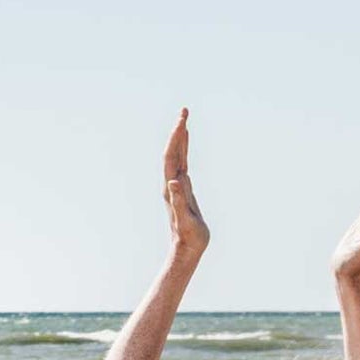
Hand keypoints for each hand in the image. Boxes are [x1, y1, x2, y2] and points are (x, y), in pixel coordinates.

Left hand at [162, 108, 209, 262]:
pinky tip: (186, 143)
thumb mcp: (185, 219)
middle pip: (173, 152)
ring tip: (184, 119)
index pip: (172, 157)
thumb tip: (172, 182)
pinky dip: (184, 150)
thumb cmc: (188, 237)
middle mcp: (171, 184)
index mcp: (172, 188)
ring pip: (177, 156)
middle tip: (184, 110)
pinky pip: (182, 164)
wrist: (186, 249)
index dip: (176, 138)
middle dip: (178, 130)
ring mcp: (176, 186)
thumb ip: (178, 201)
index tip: (182, 120)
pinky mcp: (182, 189)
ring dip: (180, 137)